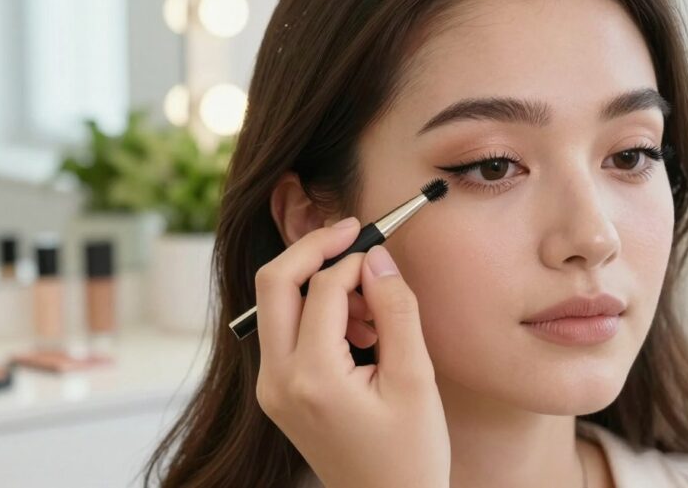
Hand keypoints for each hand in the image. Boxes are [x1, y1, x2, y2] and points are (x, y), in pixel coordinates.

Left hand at [255, 217, 450, 487]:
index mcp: (312, 379)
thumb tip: (378, 256)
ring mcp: (270, 388)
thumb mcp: (416, 380)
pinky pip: (285, 330)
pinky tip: (356, 332)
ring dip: (316, 285)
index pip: (323, 288)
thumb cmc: (410, 455)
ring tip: (370, 312)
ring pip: (275, 304)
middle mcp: (277, 381)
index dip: (354, 258)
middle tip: (353, 233)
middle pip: (273, 284)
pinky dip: (315, 313)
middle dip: (312, 250)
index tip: (382, 244)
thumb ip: (396, 311)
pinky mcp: (276, 391)